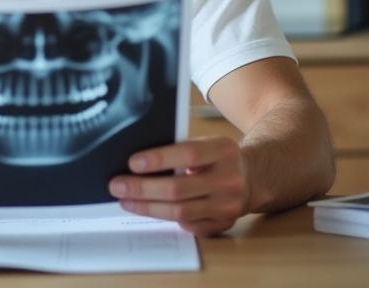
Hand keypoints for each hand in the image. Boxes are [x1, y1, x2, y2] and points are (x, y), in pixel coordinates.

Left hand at [109, 137, 246, 235]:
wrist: (252, 179)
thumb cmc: (217, 158)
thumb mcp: (206, 143)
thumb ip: (180, 149)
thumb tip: (137, 162)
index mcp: (223, 151)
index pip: (188, 155)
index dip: (158, 159)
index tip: (132, 163)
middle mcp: (229, 180)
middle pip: (179, 188)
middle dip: (142, 189)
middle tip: (117, 186)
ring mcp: (227, 206)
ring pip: (179, 212)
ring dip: (147, 207)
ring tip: (125, 200)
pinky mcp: (222, 225)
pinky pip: (187, 225)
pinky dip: (164, 218)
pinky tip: (147, 210)